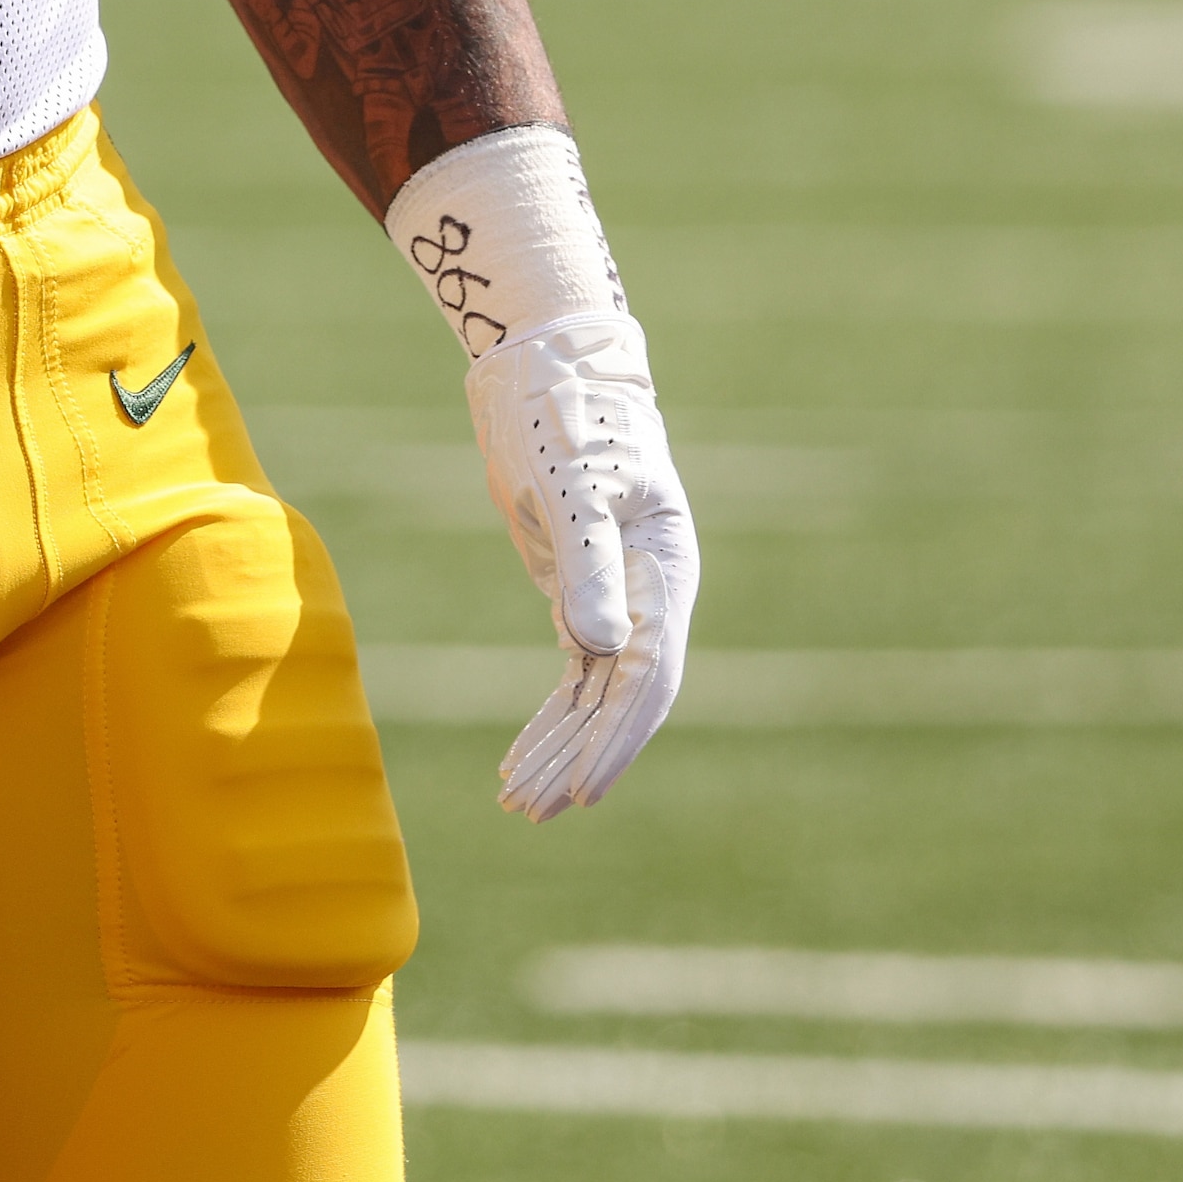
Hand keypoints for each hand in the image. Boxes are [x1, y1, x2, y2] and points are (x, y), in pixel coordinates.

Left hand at [464, 310, 700, 819]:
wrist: (543, 370)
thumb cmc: (562, 415)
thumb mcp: (569, 486)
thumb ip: (590, 565)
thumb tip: (600, 648)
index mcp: (664, 570)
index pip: (649, 676)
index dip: (618, 737)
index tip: (584, 786)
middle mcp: (650, 596)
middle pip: (622, 699)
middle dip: (581, 758)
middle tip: (533, 811)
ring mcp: (617, 600)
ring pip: (595, 696)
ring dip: (561, 749)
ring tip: (518, 805)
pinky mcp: (580, 596)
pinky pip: (575, 676)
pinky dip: (550, 718)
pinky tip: (522, 760)